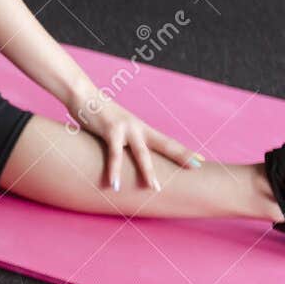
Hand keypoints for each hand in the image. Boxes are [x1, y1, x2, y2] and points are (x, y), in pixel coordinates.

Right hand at [68, 91, 200, 191]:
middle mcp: (138, 127)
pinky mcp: (110, 131)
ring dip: (148, 172)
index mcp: (142, 128)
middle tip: (198, 167)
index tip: (201, 161)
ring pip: (142, 154)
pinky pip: (114, 154)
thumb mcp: (115, 128)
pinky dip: (114, 171)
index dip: (183, 151)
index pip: (167, 141)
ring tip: (155, 189)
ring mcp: (126, 128)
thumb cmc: (97, 114)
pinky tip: (114, 185)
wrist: (83, 95)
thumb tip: (123, 157)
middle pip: (165, 144)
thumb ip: (122, 142)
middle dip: (182, 156)